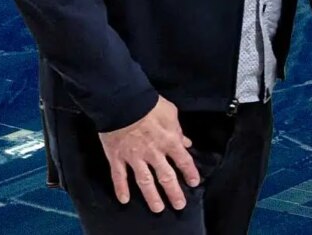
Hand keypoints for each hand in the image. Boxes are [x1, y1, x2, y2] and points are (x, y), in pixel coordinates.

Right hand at [96, 95, 199, 212]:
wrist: (122, 102)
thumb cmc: (149, 104)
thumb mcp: (171, 113)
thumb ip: (178, 130)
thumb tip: (186, 142)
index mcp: (169, 141)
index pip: (183, 161)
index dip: (190, 173)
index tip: (194, 183)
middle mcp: (154, 153)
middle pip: (166, 176)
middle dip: (174, 192)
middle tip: (179, 205)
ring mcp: (134, 157)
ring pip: (145, 181)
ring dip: (152, 196)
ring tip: (158, 208)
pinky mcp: (117, 157)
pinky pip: (119, 176)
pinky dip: (121, 188)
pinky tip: (124, 199)